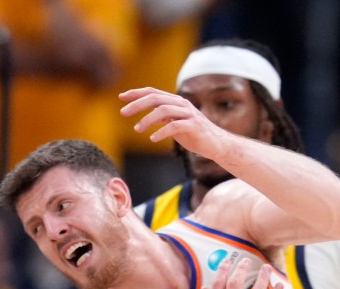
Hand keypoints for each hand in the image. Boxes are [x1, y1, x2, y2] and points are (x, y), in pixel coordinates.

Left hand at [119, 86, 233, 155]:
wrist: (217, 145)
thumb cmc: (196, 135)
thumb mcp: (176, 124)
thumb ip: (165, 118)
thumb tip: (149, 116)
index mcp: (176, 102)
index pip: (153, 92)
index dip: (136, 93)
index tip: (121, 98)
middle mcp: (182, 104)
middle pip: (155, 98)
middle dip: (137, 104)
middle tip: (123, 113)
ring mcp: (189, 114)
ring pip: (163, 111)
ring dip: (147, 119)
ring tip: (137, 129)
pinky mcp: (193, 126)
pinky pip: (174, 126)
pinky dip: (161, 132)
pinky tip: (153, 138)